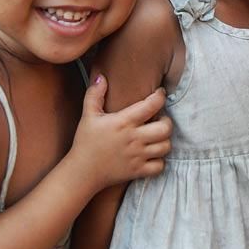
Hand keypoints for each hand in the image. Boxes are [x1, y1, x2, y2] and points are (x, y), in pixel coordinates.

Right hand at [69, 74, 171, 188]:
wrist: (81, 172)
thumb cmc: (85, 142)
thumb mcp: (88, 115)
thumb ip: (95, 94)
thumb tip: (101, 77)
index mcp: (123, 122)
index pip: (151, 105)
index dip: (160, 96)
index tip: (159, 94)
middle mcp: (133, 139)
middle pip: (166, 128)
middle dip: (167, 121)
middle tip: (160, 119)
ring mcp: (137, 156)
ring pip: (166, 147)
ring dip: (164, 140)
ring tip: (156, 137)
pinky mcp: (138, 171)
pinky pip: (160, 166)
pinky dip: (160, 161)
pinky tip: (152, 155)